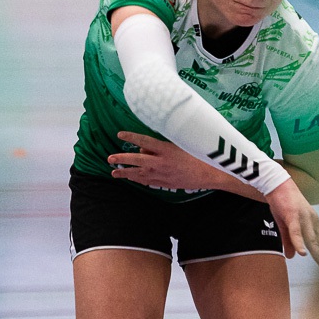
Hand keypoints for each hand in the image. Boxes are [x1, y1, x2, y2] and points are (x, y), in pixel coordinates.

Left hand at [110, 131, 227, 191]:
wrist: (208, 174)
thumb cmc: (197, 155)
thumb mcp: (180, 145)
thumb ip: (160, 146)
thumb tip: (143, 148)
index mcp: (166, 149)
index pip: (144, 141)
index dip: (131, 137)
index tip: (120, 134)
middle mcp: (161, 162)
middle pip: (136, 160)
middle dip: (121, 159)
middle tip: (109, 158)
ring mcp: (162, 174)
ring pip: (139, 173)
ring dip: (125, 172)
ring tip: (114, 172)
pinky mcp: (164, 184)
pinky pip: (146, 182)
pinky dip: (137, 179)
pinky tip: (131, 179)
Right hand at [266, 179, 318, 272]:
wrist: (277, 183)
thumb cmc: (282, 204)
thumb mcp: (285, 225)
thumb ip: (289, 241)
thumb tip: (292, 257)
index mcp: (312, 224)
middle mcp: (312, 222)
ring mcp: (303, 218)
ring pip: (311, 240)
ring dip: (318, 254)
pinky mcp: (292, 215)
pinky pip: (296, 232)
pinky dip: (299, 243)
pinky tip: (303, 253)